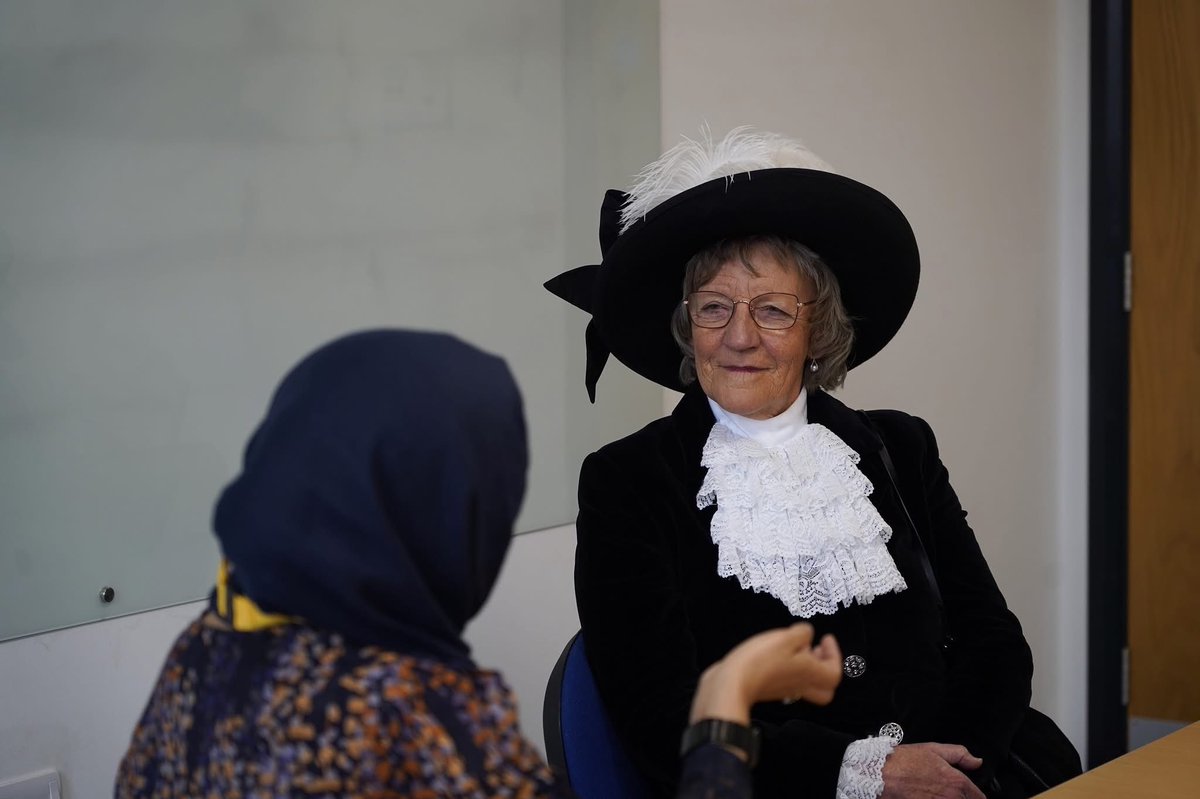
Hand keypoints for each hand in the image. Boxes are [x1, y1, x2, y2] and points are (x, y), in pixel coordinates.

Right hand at [689, 623, 842, 724]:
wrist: (730, 685)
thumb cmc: (761, 660)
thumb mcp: (785, 638)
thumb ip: (802, 633)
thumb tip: (806, 635)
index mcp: (809, 674)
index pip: (835, 673)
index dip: (835, 654)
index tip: (824, 637)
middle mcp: (800, 685)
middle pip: (824, 688)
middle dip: (823, 667)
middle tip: (814, 648)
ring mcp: (782, 689)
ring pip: (805, 683)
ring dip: (805, 665)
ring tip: (793, 647)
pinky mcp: (766, 688)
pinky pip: (786, 680)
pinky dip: (787, 666)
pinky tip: (774, 652)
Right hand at [880, 743, 985, 798]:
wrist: (880, 774)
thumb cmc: (903, 761)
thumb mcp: (933, 749)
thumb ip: (960, 755)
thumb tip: (976, 761)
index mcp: (957, 782)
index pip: (979, 797)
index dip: (975, 795)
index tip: (970, 794)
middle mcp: (951, 798)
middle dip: (962, 798)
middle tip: (946, 792)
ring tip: (935, 794)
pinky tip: (927, 797)